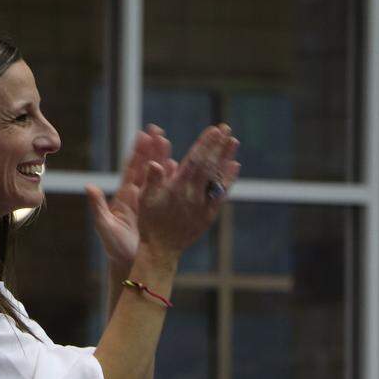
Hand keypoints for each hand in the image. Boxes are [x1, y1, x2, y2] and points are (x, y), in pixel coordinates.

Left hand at [86, 124, 170, 268]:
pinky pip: (169, 194)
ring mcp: (151, 203)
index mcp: (125, 196)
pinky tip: (183, 170)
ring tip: (172, 145)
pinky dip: (175, 181)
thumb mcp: (105, 227)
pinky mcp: (160, 211)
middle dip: (154, 149)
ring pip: (159, 178)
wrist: (130, 264)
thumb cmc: (115, 247)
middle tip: (159, 131)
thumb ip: (98, 207)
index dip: (139, 152)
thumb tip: (88, 187)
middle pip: (147, 168)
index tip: (144, 134)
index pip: (132, 168)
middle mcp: (138, 196)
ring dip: (166, 161)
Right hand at [137, 124, 239, 256]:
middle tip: (226, 128)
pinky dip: (229, 179)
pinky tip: (234, 165)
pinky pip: (221, 193)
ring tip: (233, 141)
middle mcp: (193, 195)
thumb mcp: (144, 201)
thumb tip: (154, 164)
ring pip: (218, 177)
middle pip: (209, 166)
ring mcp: (203, 205)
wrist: (161, 250)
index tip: (213, 130)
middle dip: (218, 146)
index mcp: (177, 188)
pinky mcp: (209, 214)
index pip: (195, 161)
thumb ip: (151, 181)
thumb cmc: (150, 223)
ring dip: (226, 158)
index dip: (205, 144)